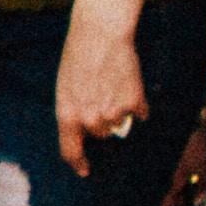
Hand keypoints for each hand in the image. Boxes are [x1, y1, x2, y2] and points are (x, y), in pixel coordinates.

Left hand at [51, 14, 147, 178]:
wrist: (99, 35)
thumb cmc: (78, 57)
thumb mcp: (65, 87)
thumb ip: (74, 111)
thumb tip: (85, 130)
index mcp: (67, 115)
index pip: (71, 151)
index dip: (78, 163)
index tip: (85, 170)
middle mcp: (90, 119)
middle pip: (100, 134)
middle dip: (101, 119)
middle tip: (100, 93)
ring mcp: (113, 113)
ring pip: (119, 122)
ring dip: (118, 108)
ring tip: (111, 83)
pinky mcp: (134, 103)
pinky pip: (139, 111)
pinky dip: (136, 101)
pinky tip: (127, 82)